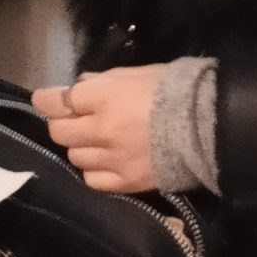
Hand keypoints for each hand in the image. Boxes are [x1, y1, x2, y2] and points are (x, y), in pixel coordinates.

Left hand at [36, 64, 163, 193]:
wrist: (210, 126)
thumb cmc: (176, 90)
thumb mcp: (139, 74)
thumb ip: (105, 81)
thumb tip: (80, 87)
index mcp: (105, 97)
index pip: (59, 100)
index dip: (47, 99)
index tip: (45, 99)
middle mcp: (102, 129)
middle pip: (60, 131)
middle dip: (63, 122)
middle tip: (74, 119)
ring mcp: (112, 159)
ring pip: (74, 156)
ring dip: (80, 146)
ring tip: (96, 141)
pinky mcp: (125, 182)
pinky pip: (92, 179)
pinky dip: (93, 170)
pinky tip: (105, 162)